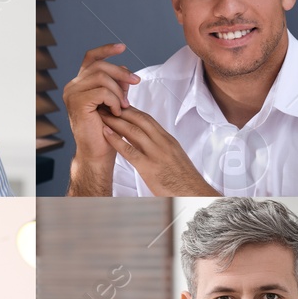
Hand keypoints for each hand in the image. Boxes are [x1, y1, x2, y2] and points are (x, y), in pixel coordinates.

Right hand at [63, 43, 139, 171]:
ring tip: (124, 106)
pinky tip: (117, 112)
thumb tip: (125, 70)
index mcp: (80, 84)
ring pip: (102, 77)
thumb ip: (116, 84)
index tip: (123, 47)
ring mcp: (72, 94)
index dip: (106, 50)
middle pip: (100, 65)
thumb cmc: (106, 129)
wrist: (98, 152)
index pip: (91, 58)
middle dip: (121, 73)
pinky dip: (114, 100)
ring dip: (118, 91)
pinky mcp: (77, 102)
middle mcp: (72, 86)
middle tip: (136, 83)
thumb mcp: (114, 101)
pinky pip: (102, 91)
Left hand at [98, 105, 219, 195]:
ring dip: (116, 121)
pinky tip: (105, 133)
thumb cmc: (183, 181)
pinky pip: (130, 150)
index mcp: (169, 140)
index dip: (132, 111)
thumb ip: (160, 149)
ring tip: (102, 114)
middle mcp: (163, 143)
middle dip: (122, 110)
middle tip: (107, 104)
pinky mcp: (150, 167)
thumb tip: (147, 145)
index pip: (148, 120)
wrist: (195, 194)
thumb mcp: (173, 159)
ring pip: (134, 131)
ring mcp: (157, 154)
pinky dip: (116, 140)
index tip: (119, 106)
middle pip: (140, 120)